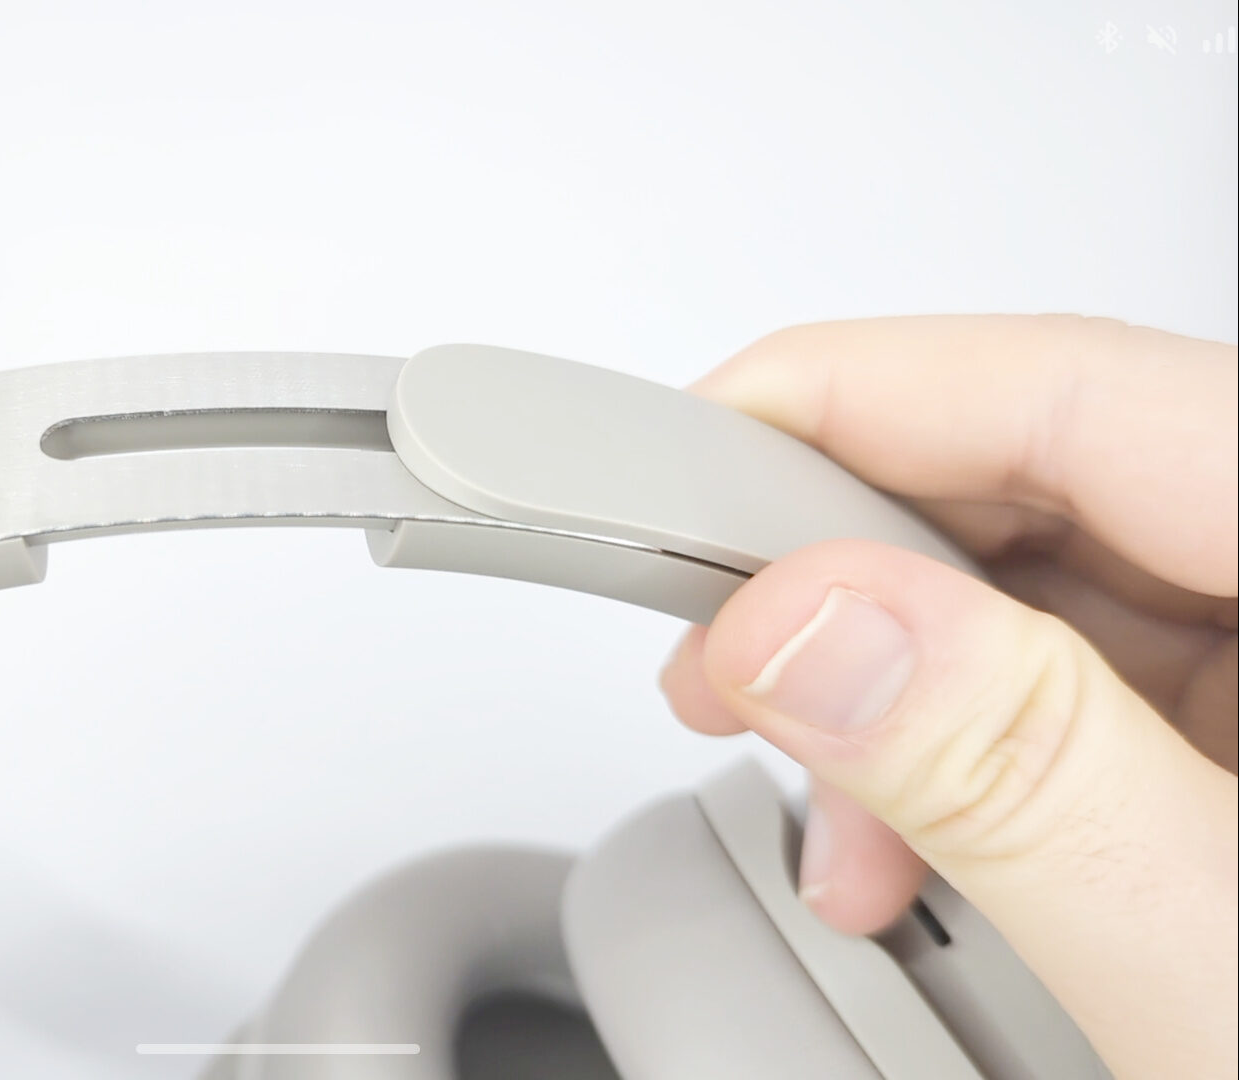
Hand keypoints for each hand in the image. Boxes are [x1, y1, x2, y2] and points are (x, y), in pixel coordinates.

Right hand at [659, 316, 1236, 1078]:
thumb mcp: (1231, 985)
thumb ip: (1027, 783)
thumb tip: (810, 620)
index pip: (1087, 391)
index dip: (855, 395)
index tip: (682, 468)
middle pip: (1062, 475)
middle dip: (855, 578)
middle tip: (722, 670)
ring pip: (1063, 582)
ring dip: (903, 691)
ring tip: (844, 838)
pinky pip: (1101, 681)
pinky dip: (976, 756)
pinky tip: (922, 849)